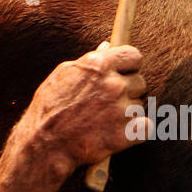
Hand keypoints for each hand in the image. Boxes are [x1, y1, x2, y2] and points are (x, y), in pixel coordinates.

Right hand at [17, 43, 148, 177]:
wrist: (45, 145)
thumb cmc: (49, 108)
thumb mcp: (62, 74)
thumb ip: (89, 60)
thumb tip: (108, 46)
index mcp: (98, 65)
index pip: (134, 56)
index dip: (130, 66)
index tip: (125, 74)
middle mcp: (113, 84)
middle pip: (140, 82)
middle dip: (128, 92)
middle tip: (109, 103)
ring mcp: (122, 109)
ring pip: (140, 106)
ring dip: (129, 113)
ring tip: (106, 121)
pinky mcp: (128, 133)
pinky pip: (146, 127)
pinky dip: (136, 132)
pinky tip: (119, 134)